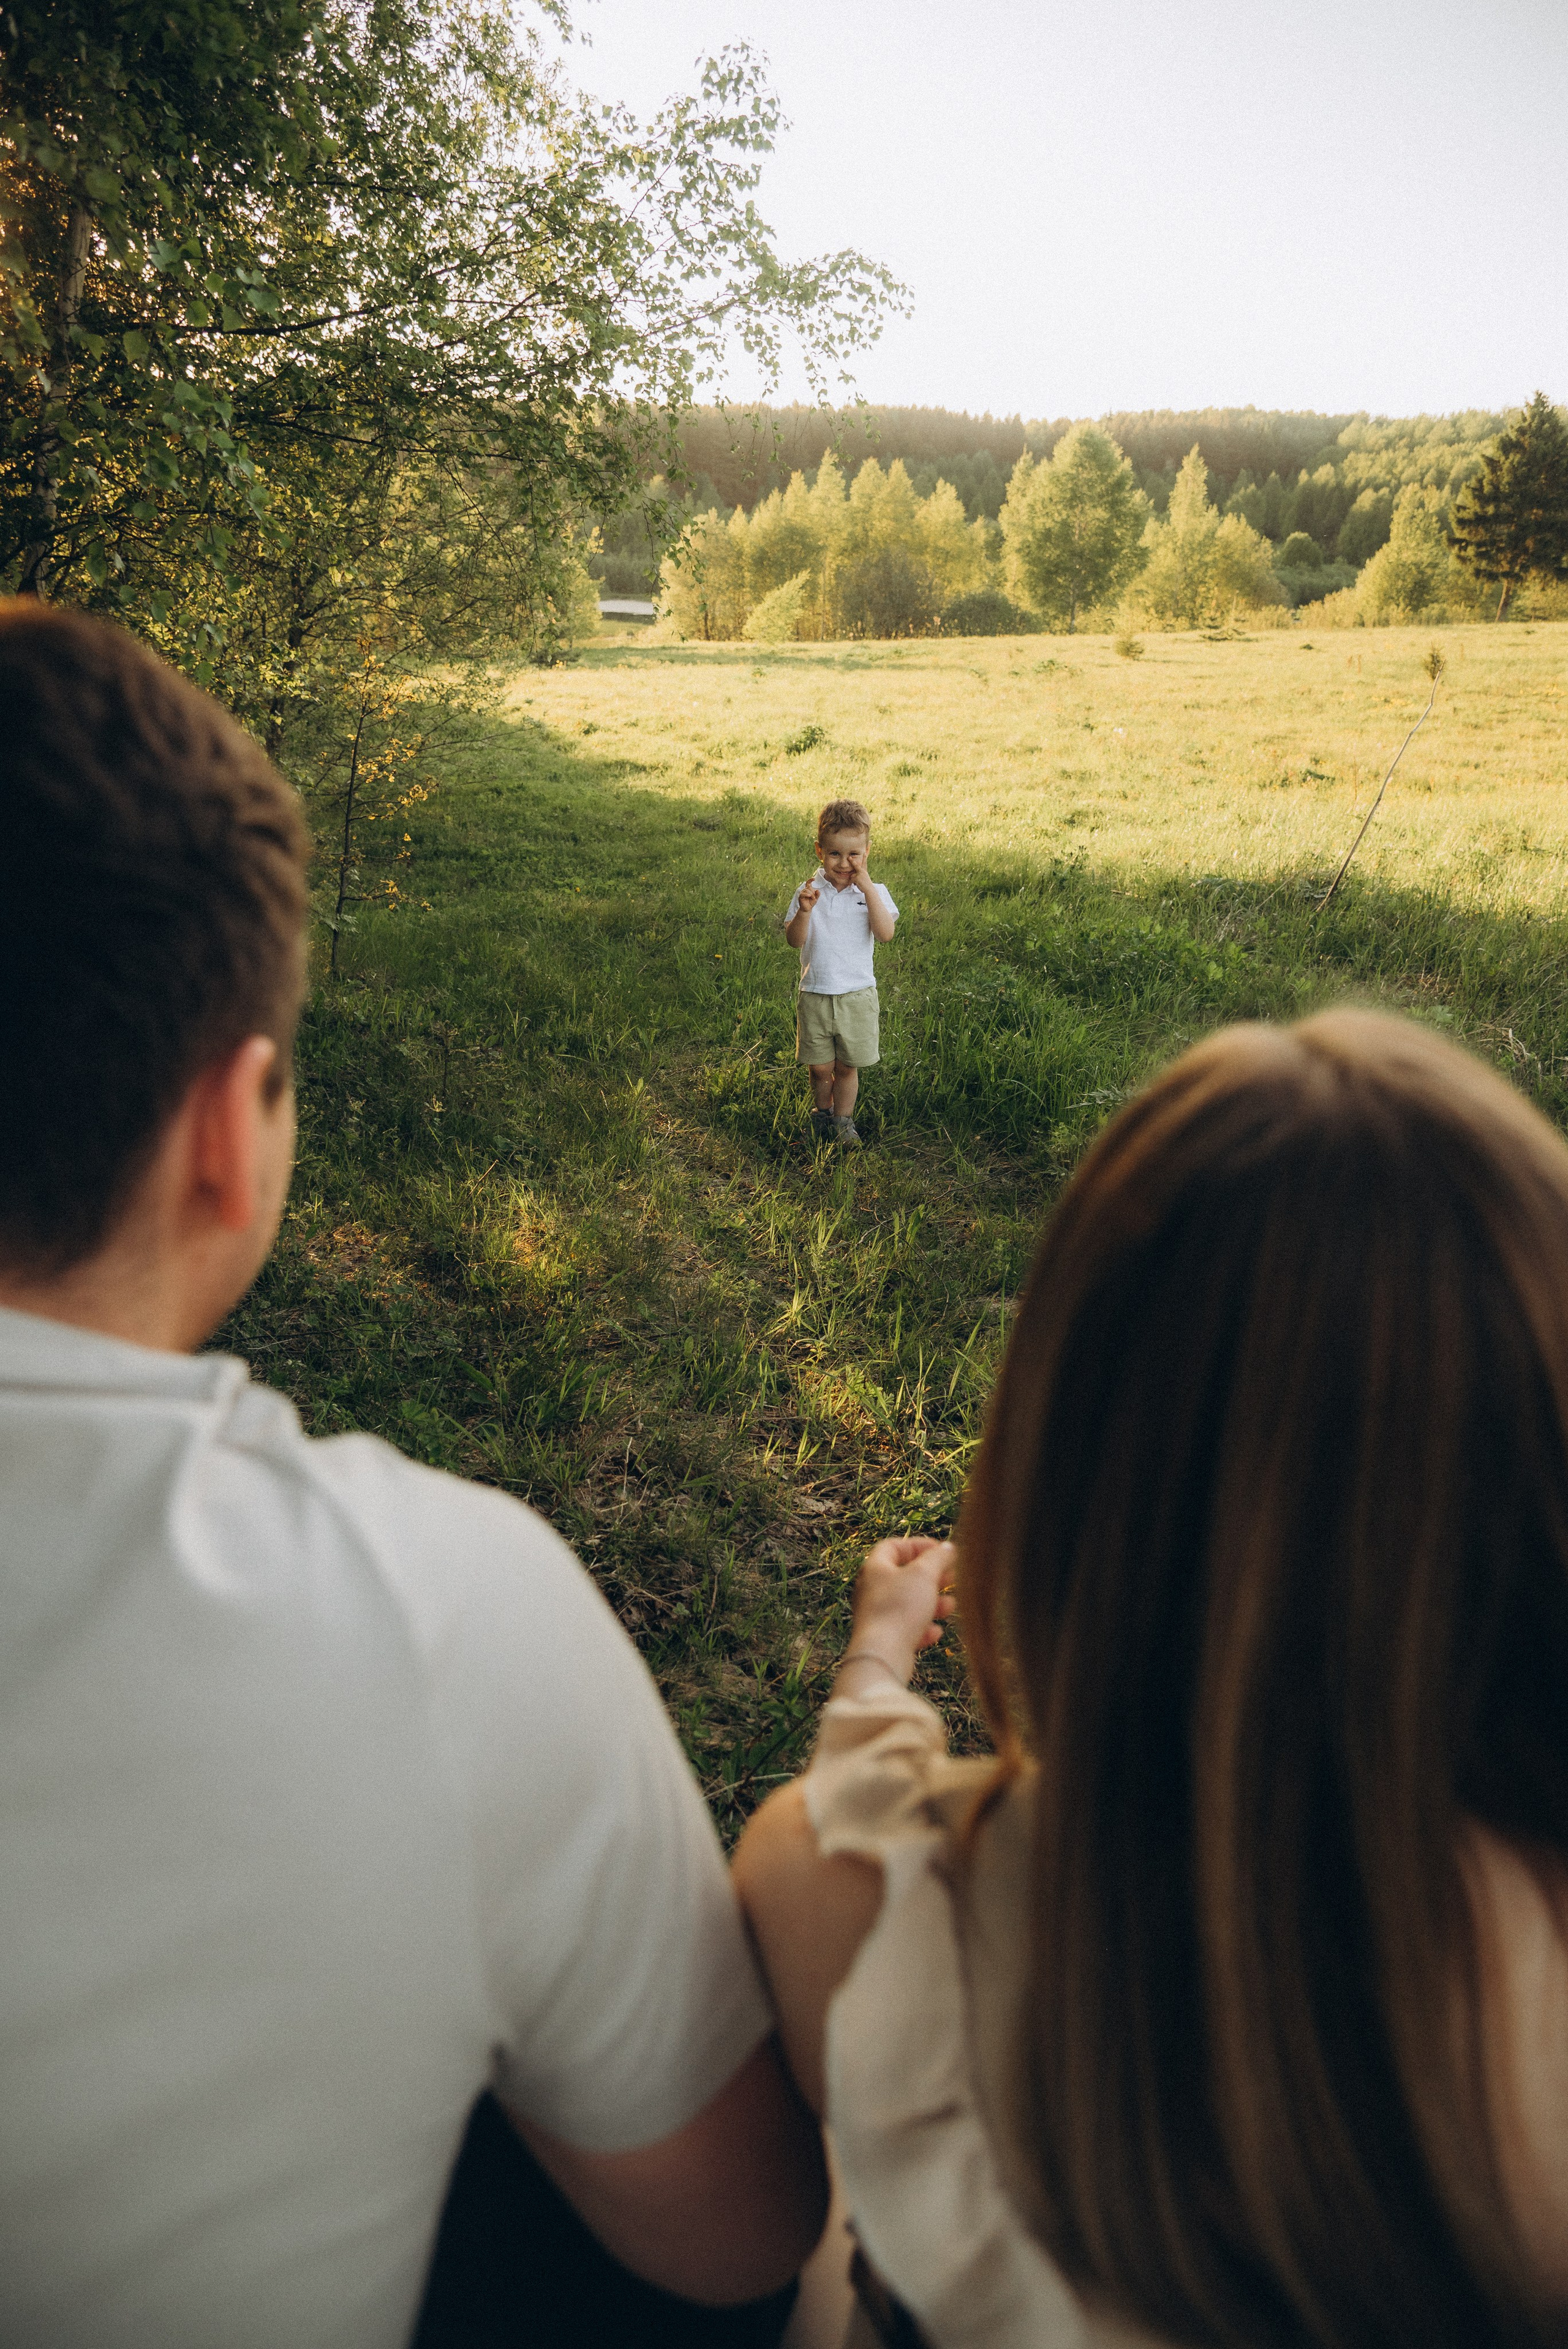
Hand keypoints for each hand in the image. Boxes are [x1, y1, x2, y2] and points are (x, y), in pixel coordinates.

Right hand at [797, 880, 819, 910]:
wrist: (807, 909)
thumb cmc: (811, 903)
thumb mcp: (816, 898)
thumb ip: (818, 894)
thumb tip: (817, 890)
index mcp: (808, 889)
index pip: (808, 883)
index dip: (810, 880)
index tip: (814, 878)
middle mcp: (804, 890)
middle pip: (809, 888)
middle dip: (813, 893)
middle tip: (814, 898)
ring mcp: (802, 893)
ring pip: (807, 890)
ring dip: (811, 895)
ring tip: (812, 899)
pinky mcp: (800, 897)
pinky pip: (803, 894)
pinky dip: (807, 894)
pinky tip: (809, 896)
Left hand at [839, 1537, 955, 1688]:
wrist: (882, 1655)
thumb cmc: (900, 1608)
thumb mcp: (924, 1575)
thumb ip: (938, 1557)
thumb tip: (949, 1547)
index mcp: (874, 1568)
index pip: (894, 1546)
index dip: (918, 1545)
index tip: (941, 1551)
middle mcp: (871, 1590)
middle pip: (903, 1576)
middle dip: (931, 1577)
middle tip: (952, 1578)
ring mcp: (876, 1616)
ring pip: (907, 1604)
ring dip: (931, 1603)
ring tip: (951, 1606)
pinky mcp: (884, 1639)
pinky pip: (906, 1629)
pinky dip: (923, 1628)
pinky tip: (935, 1632)